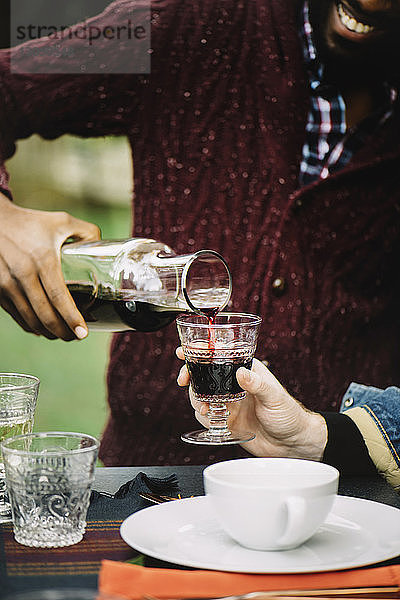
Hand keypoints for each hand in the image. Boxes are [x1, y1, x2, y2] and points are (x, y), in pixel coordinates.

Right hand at [0, 193, 100, 339]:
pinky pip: (16, 316)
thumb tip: (105, 249)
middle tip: (77, 337)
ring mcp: (7, 285)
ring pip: (30, 320)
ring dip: (48, 333)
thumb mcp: (62, 222)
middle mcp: (23, 275)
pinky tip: (42, 329)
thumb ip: (87, 232)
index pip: (59, 297)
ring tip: (63, 335)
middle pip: (45, 315)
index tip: (83, 332)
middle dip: (63, 332)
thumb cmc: (31, 222)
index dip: (72, 318)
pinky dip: (31, 327)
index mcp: (43, 260)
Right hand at [177, 349, 326, 460]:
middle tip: (184, 380)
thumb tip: (241, 373)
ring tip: (205, 408)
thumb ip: (257, 384)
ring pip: (201, 395)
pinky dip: (204, 417)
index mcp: (247, 370)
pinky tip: (212, 420)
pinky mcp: (225, 419)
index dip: (201, 352)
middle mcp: (234, 384)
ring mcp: (228, 402)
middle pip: (204, 374)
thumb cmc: (289, 415)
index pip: (220, 356)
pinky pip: (206, 415)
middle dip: (191, 375)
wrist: (291, 444)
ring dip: (197, 399)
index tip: (185, 352)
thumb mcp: (274, 397)